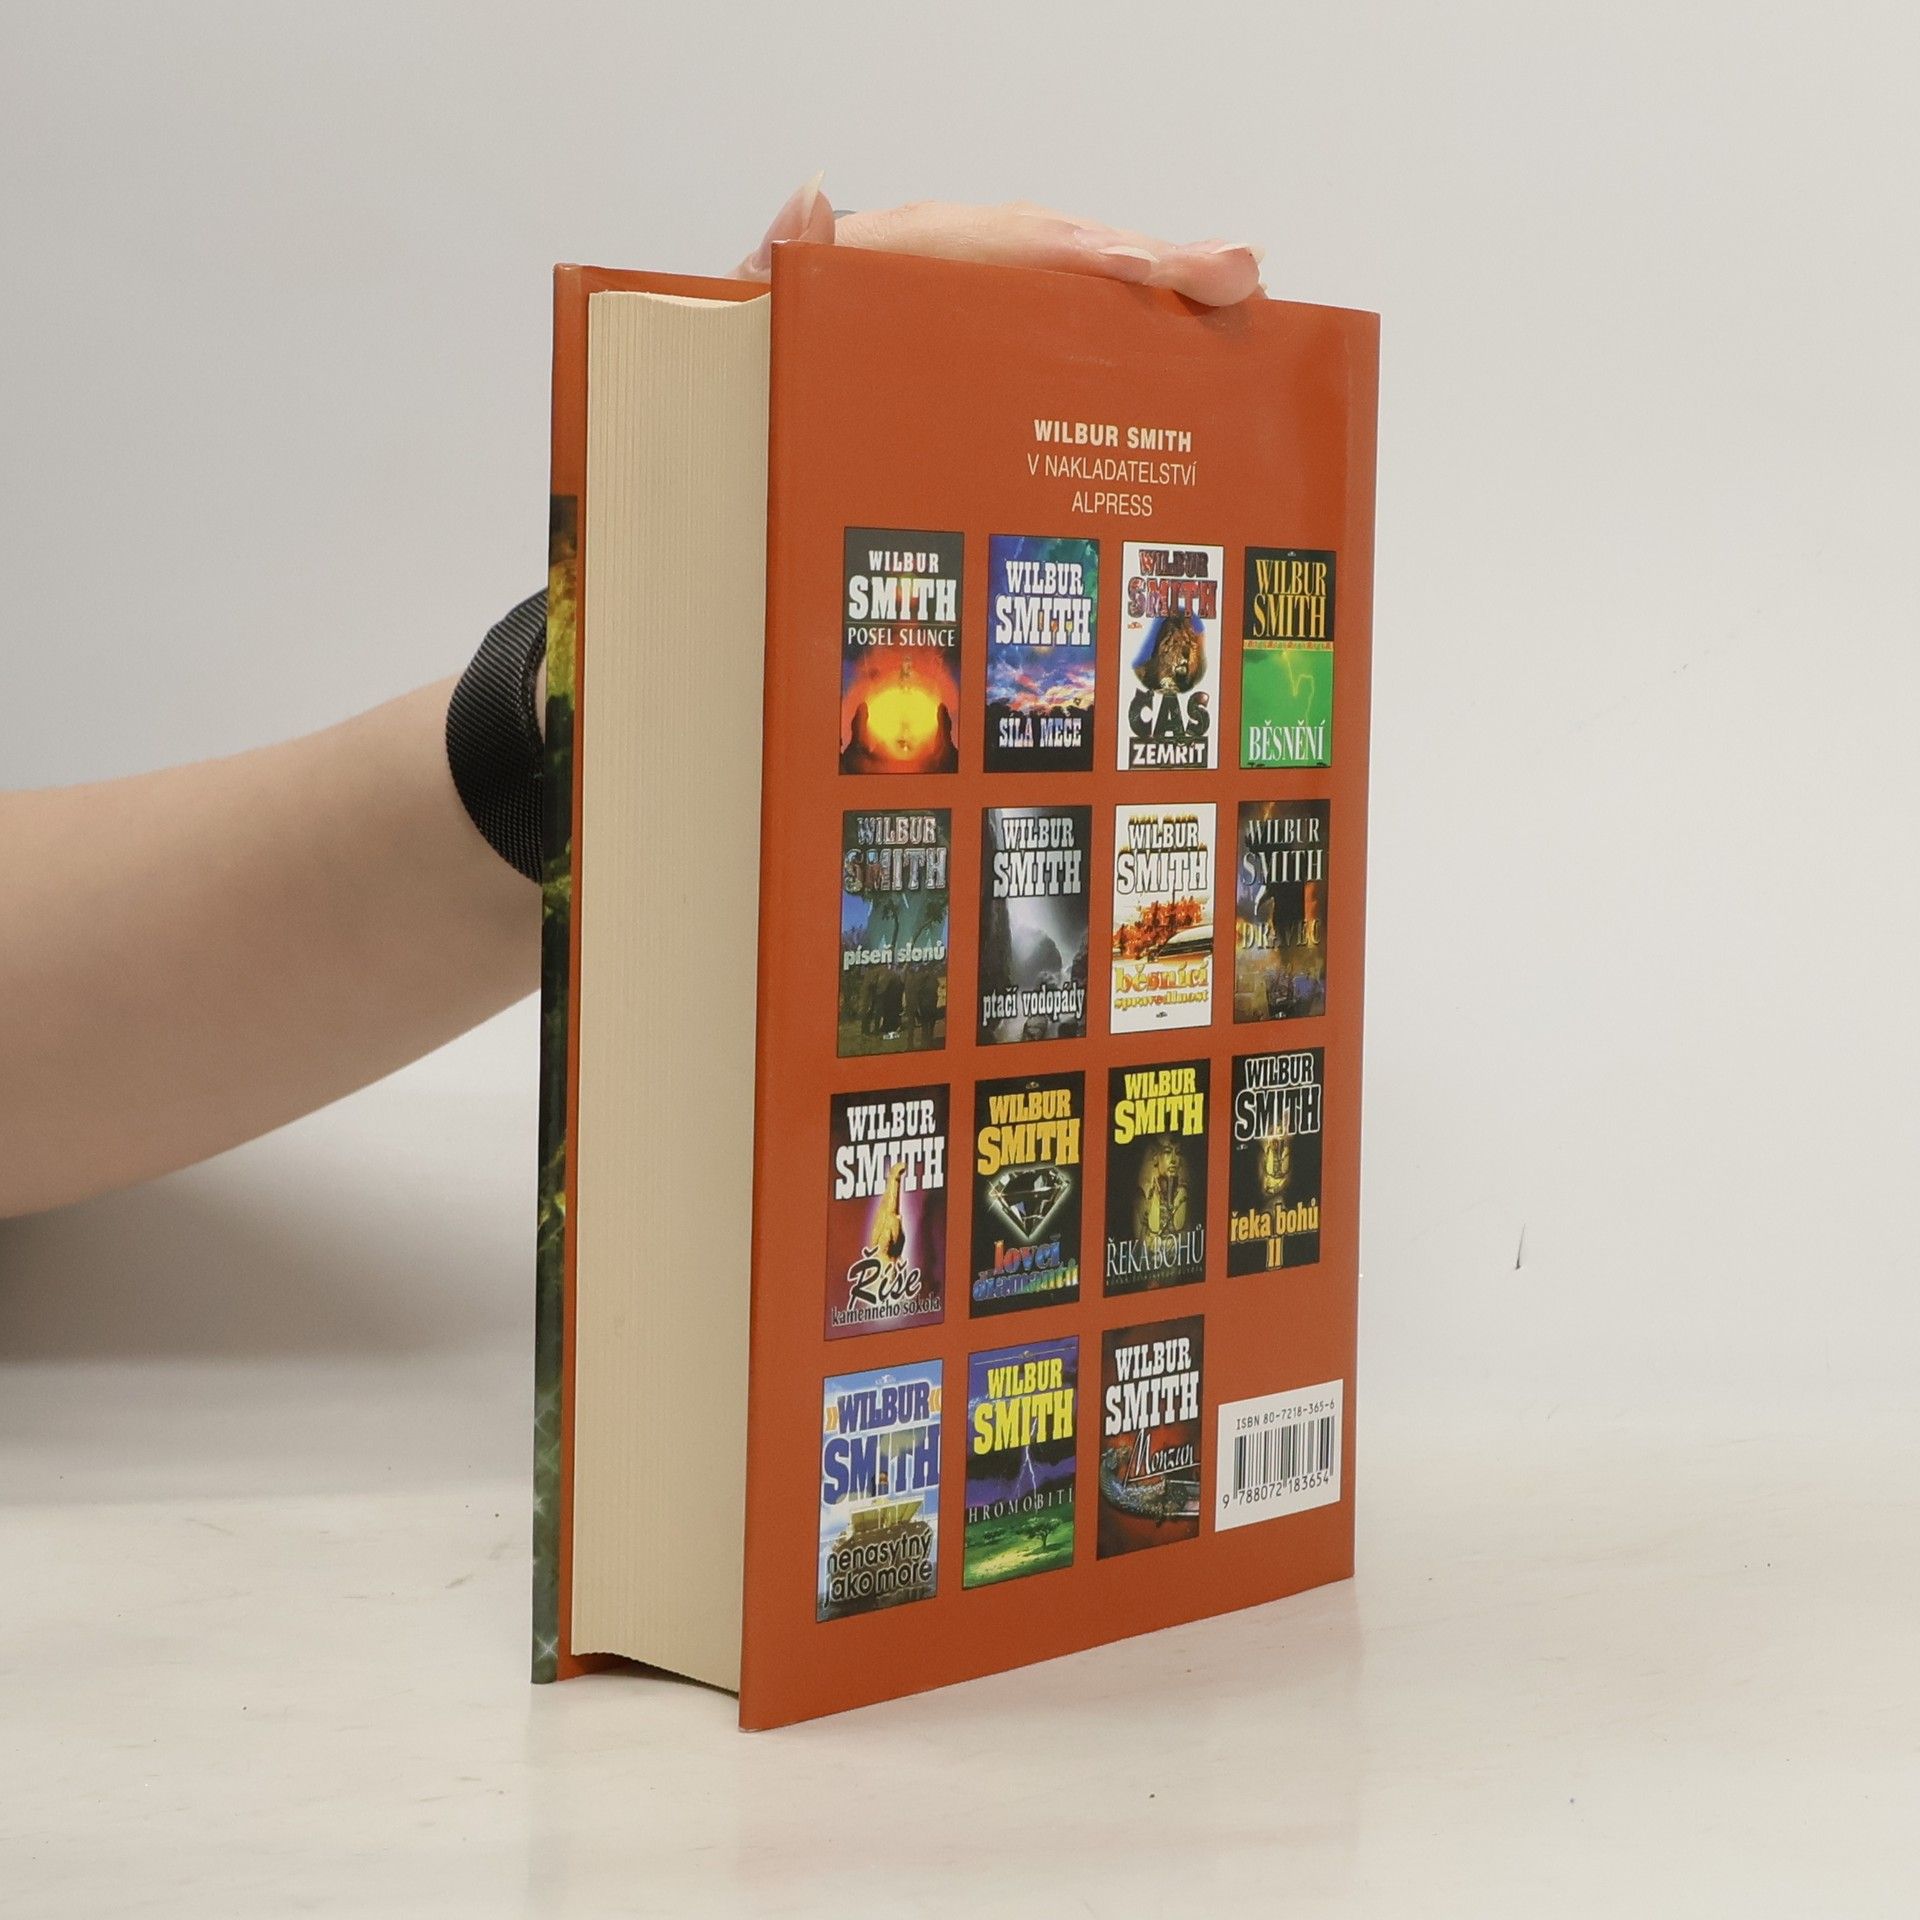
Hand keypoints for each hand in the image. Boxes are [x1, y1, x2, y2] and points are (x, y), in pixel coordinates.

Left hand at [735, 175, 1264, 306]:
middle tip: (1235, 273)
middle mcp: (962, 272)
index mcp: (905, 259)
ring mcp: (990, 310)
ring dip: (1163, 294)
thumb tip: (810, 201)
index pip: (1002, 248)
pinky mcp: (1006, 350)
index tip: (1133, 269)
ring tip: (1241, 293)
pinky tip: (1202, 348)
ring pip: (1087, 293)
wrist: (761, 385)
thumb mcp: (755, 311)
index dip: (1071, 258)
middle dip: (1151, 265)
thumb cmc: (768, 345)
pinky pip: (1080, 337)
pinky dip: (1141, 338)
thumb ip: (779, 269)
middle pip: (1069, 258)